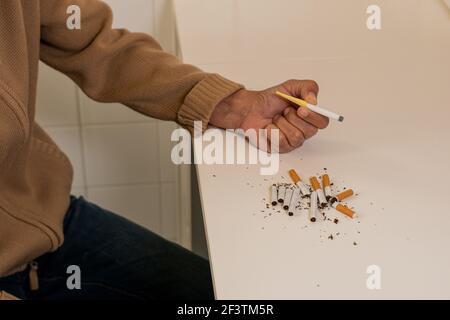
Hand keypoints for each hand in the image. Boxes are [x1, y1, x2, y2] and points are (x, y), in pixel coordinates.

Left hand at [210, 80, 328, 152]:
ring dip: (282, 123)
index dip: (313, 116)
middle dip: (294, 118)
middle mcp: (303, 130)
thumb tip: (313, 101)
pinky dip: (272, 130)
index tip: (301, 109)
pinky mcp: (279, 148)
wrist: (251, 108)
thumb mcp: (291, 86)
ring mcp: (291, 141)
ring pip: (295, 137)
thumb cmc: (271, 100)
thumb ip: (307, 88)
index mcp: (309, 117)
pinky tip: (269, 127)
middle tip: (284, 111)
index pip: (322, 122)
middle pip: (310, 131)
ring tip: (275, 118)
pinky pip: (280, 141)